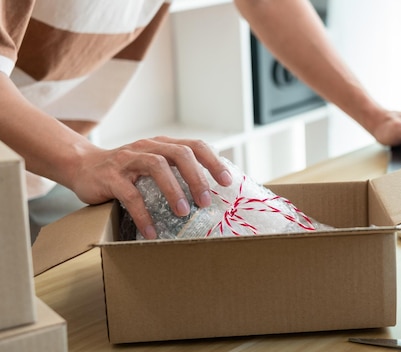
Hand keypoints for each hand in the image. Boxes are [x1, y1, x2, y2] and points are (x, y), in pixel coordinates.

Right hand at [68, 136, 231, 239]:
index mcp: (162, 145)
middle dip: (197, 177)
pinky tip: (151, 231)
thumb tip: (208, 196)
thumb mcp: (152, 165)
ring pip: (157, 166)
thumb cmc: (126, 171)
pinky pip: (130, 195)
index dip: (213, 162)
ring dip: (174, 190)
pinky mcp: (111, 176)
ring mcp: (128, 159)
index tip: (227, 181)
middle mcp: (147, 147)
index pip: (194, 146)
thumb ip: (175, 172)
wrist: (82, 166)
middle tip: (206, 201)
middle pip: (180, 154)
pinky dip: (143, 214)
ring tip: (183, 212)